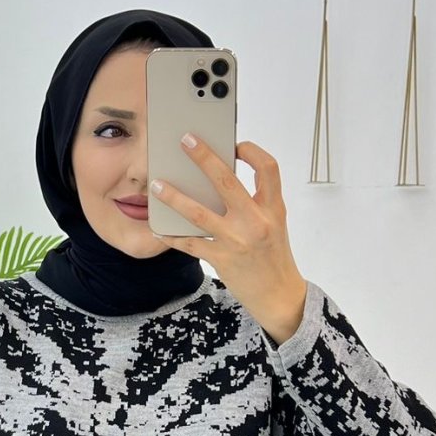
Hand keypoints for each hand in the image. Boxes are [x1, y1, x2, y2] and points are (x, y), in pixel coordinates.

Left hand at [150, 137, 307, 339]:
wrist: (279, 295)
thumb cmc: (274, 255)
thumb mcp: (275, 223)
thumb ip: (256, 201)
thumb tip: (223, 177)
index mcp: (273, 208)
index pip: (268, 168)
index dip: (252, 151)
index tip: (236, 144)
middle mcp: (256, 221)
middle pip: (226, 181)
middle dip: (204, 157)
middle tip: (186, 140)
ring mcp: (237, 240)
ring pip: (198, 213)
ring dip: (174, 197)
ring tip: (156, 185)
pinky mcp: (221, 259)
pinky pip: (189, 243)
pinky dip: (171, 236)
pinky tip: (158, 229)